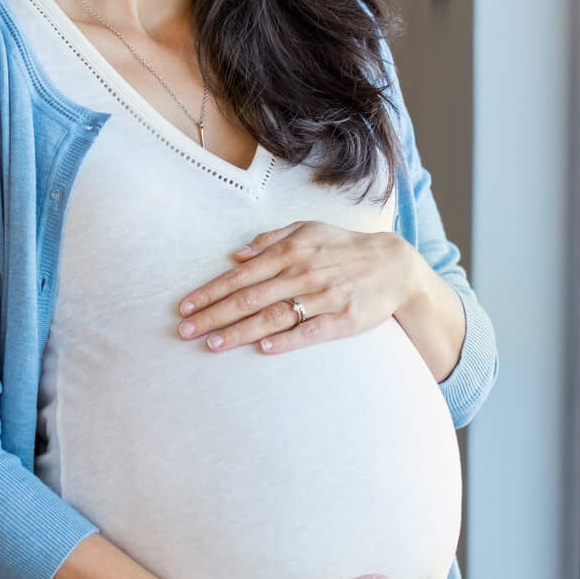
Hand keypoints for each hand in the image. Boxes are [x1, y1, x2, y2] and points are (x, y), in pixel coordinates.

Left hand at [176, 221, 420, 354]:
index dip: (210, 292)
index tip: (185, 307)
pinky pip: (310, 331)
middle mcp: (303, 273)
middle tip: (185, 331)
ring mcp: (323, 297)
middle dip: (213, 315)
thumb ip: (272, 239)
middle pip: (250, 299)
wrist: (394, 266)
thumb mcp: (309, 230)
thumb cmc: (344, 248)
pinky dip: (287, 340)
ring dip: (240, 332)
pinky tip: (263, 348)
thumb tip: (236, 254)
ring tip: (212, 344)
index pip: (241, 276)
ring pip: (273, 317)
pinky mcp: (343, 319)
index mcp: (291, 251)